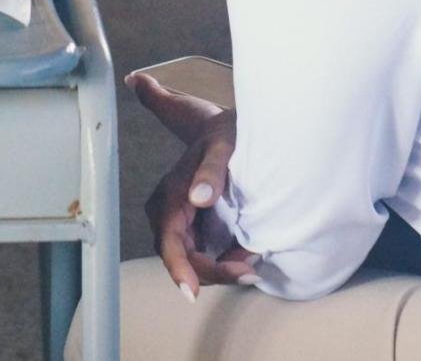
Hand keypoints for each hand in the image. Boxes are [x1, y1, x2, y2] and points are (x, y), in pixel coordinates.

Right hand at [127, 72, 254, 297]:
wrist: (226, 128)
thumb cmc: (225, 134)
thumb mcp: (222, 146)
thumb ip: (210, 171)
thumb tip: (198, 199)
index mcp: (173, 194)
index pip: (169, 239)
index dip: (178, 268)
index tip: (192, 293)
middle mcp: (171, 210)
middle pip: (181, 255)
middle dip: (211, 271)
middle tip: (248, 272)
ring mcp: (181, 219)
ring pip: (192, 257)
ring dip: (219, 268)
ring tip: (252, 265)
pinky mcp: (194, 224)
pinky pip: (203, 251)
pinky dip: (223, 259)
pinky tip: (246, 256)